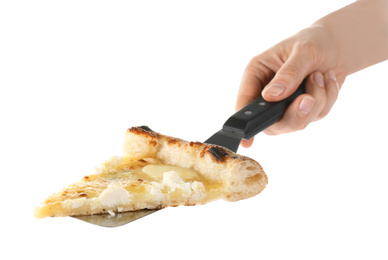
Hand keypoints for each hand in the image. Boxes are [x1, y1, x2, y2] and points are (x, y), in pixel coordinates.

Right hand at [236, 26, 343, 147]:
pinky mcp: (304, 111)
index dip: (244, 123)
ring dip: (316, 101)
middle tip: (308, 98)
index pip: (245, 103)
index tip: (248, 140)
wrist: (337, 45)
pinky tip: (327, 80)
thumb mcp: (302, 51)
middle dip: (294, 114)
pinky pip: (317, 116)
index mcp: (256, 76)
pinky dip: (328, 98)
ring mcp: (285, 106)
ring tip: (320, 76)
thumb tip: (272, 96)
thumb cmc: (313, 41)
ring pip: (297, 122)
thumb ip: (288, 74)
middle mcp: (267, 94)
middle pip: (271, 123)